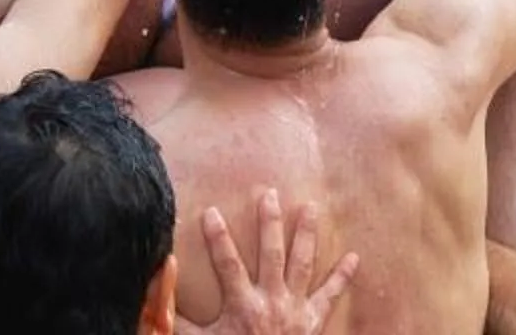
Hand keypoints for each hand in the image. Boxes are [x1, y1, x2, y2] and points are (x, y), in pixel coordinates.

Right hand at [181, 190, 356, 334]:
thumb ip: (178, 320)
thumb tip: (160, 291)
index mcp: (243, 305)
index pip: (227, 263)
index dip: (218, 237)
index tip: (211, 211)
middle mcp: (271, 302)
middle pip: (271, 253)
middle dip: (270, 222)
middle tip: (270, 194)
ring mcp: (295, 309)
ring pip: (302, 264)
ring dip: (307, 235)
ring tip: (311, 208)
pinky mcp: (313, 320)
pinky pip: (330, 296)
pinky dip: (343, 277)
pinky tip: (354, 258)